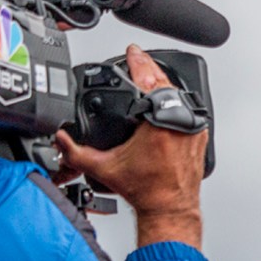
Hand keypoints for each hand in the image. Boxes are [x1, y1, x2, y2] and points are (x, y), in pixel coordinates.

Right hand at [55, 44, 205, 247]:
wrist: (169, 207)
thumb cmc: (146, 191)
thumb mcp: (104, 168)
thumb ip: (76, 152)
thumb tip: (60, 139)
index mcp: (158, 124)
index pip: (149, 82)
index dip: (138, 64)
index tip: (132, 53)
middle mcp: (180, 124)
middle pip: (166, 84)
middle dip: (151, 70)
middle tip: (138, 60)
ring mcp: (194, 129)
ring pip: (180, 97)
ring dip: (164, 85)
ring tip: (150, 77)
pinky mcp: (200, 136)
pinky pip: (189, 111)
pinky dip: (176, 103)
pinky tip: (165, 101)